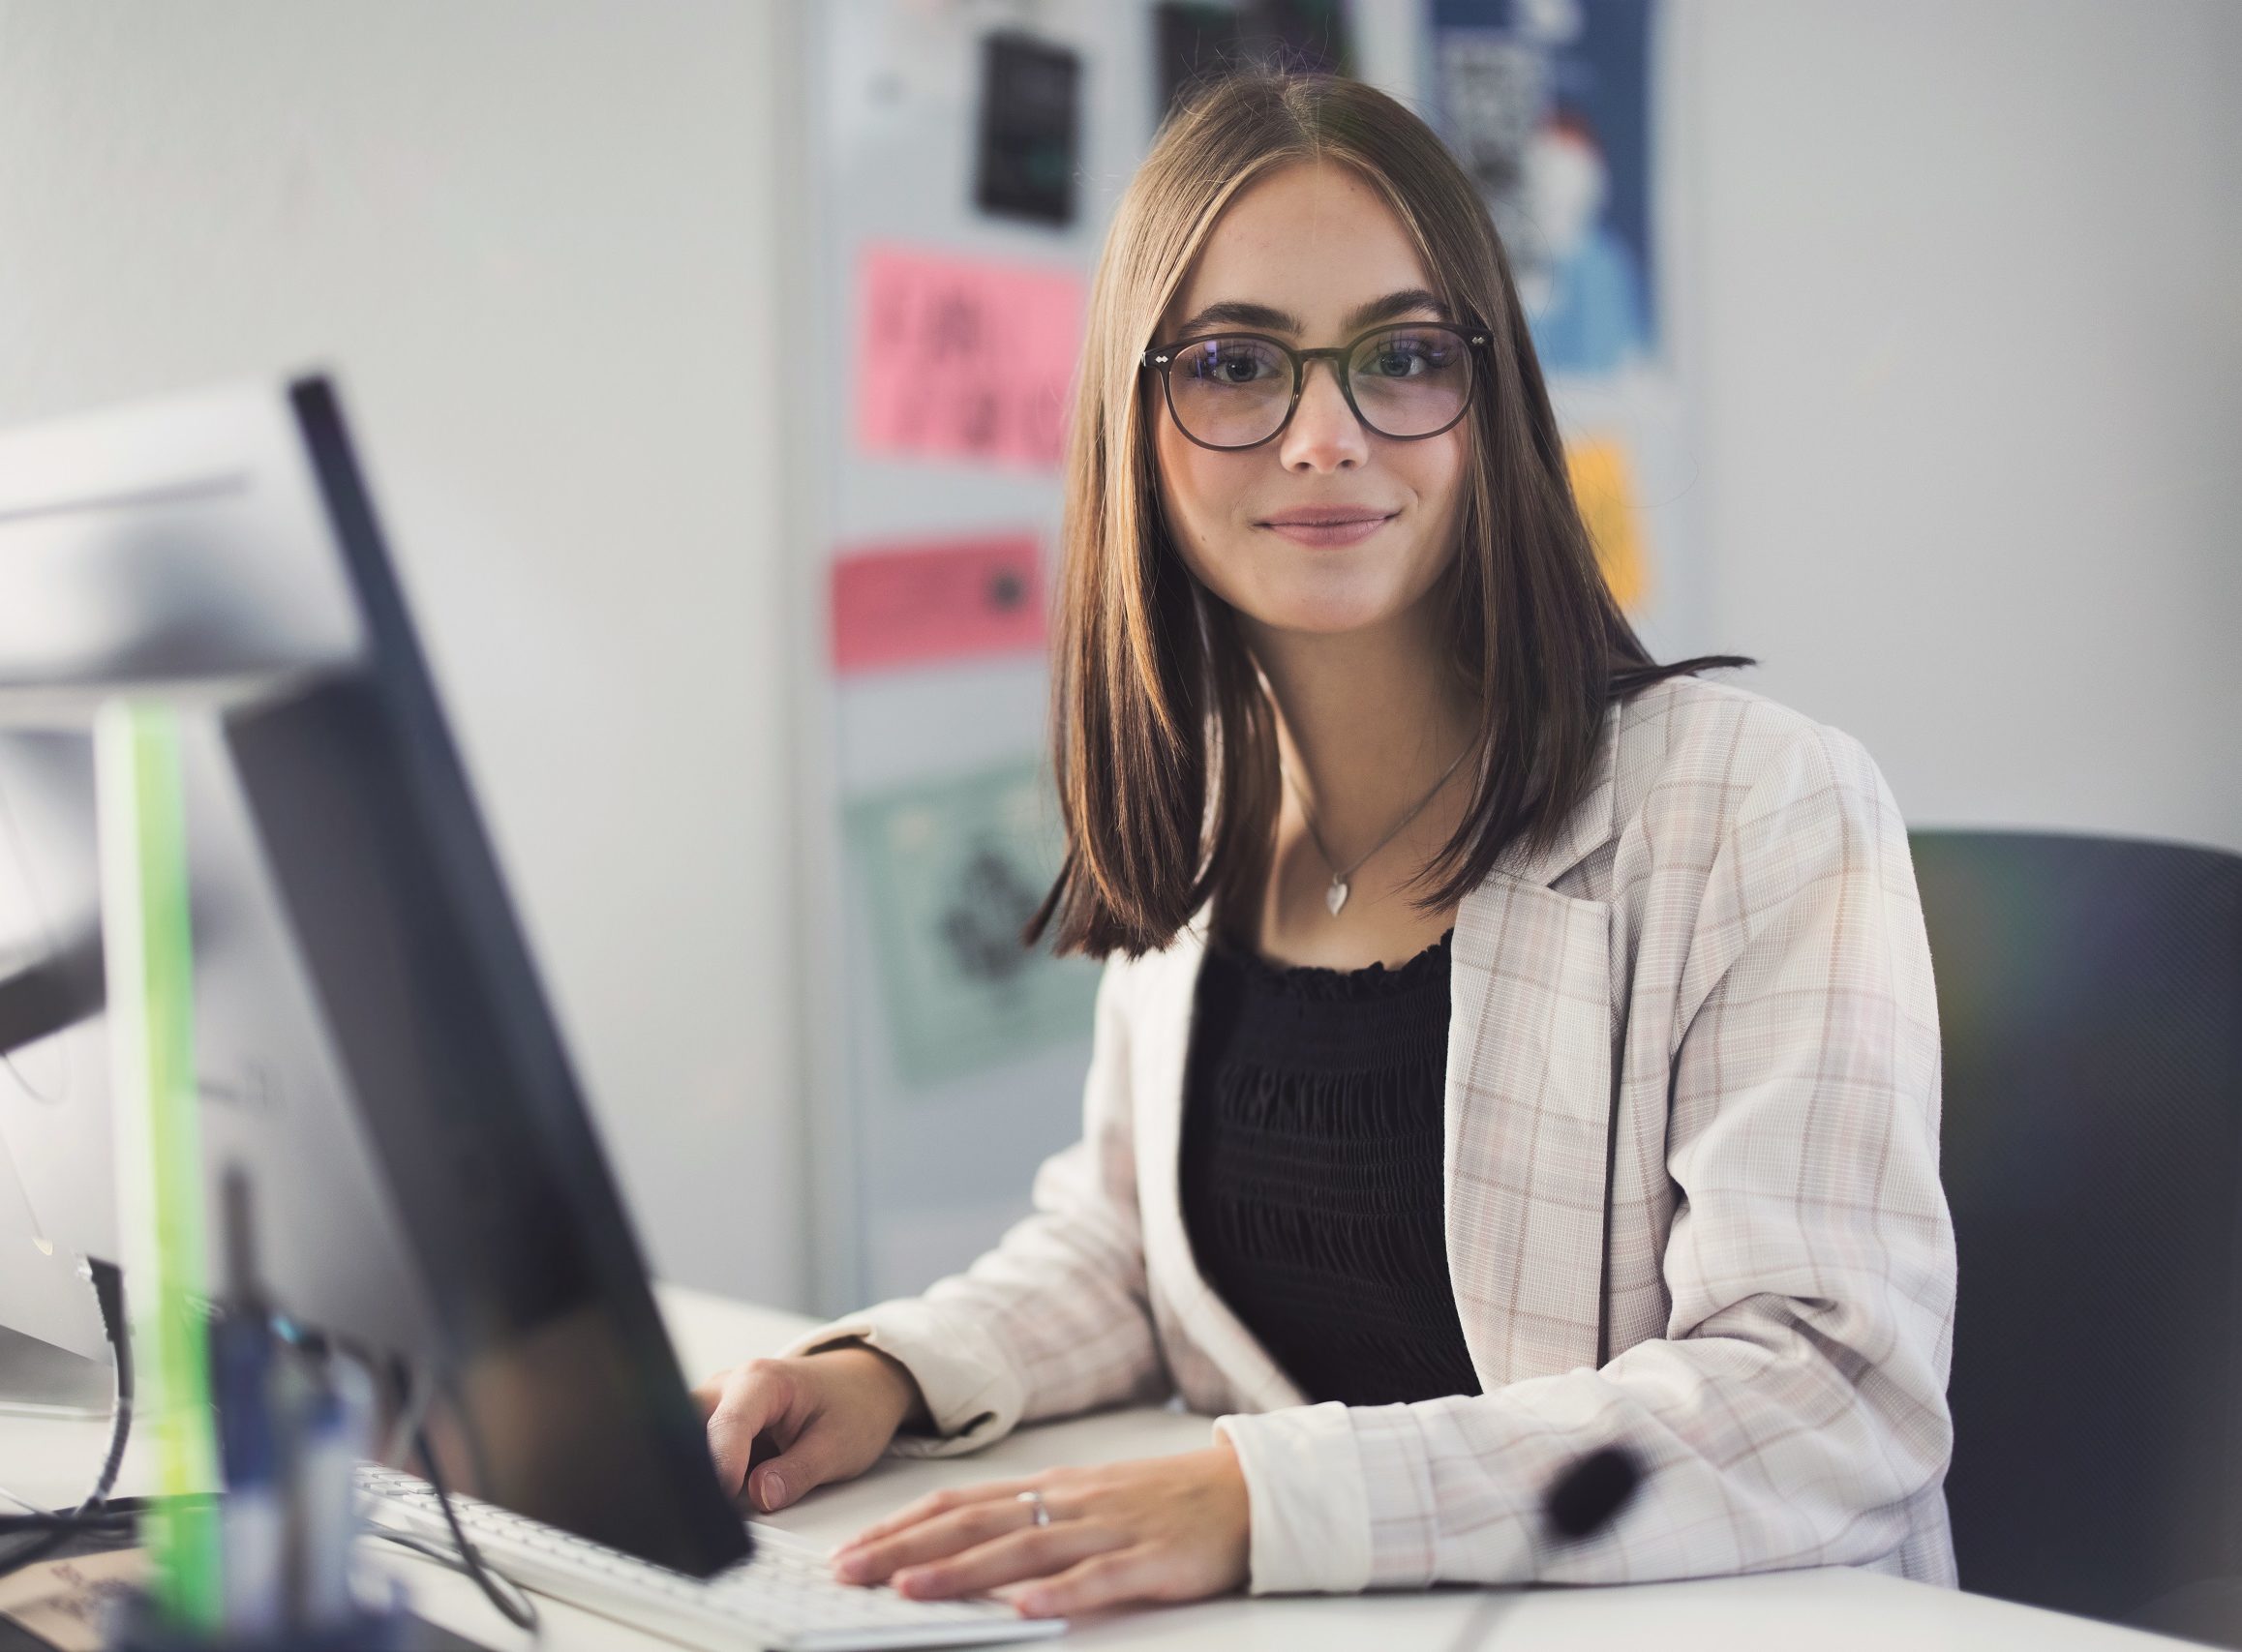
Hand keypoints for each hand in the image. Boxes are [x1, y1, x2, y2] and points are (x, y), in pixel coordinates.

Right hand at [692, 1345, 929, 1511]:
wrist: (861, 1387)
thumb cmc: (853, 1407)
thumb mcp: (838, 1446)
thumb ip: (798, 1473)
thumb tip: (760, 1496)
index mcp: (762, 1381)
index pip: (726, 1424)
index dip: (721, 1466)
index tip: (723, 1502)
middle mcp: (730, 1386)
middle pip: (686, 1427)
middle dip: (694, 1470)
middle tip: (711, 1512)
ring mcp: (719, 1405)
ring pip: (685, 1441)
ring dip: (698, 1475)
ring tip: (717, 1510)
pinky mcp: (718, 1425)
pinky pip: (697, 1452)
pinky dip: (705, 1478)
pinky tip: (720, 1501)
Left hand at [829, 1443, 1250, 1618]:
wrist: (1247, 1491)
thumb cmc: (1161, 1502)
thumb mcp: (1088, 1501)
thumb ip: (1032, 1521)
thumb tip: (959, 1548)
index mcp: (1050, 1488)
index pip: (959, 1503)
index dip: (901, 1524)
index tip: (850, 1549)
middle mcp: (1069, 1502)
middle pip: (974, 1523)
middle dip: (905, 1547)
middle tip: (849, 1573)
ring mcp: (1108, 1528)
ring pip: (1022, 1548)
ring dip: (960, 1570)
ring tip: (909, 1590)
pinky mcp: (1150, 1559)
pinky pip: (1098, 1578)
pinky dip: (1057, 1592)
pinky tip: (1022, 1608)